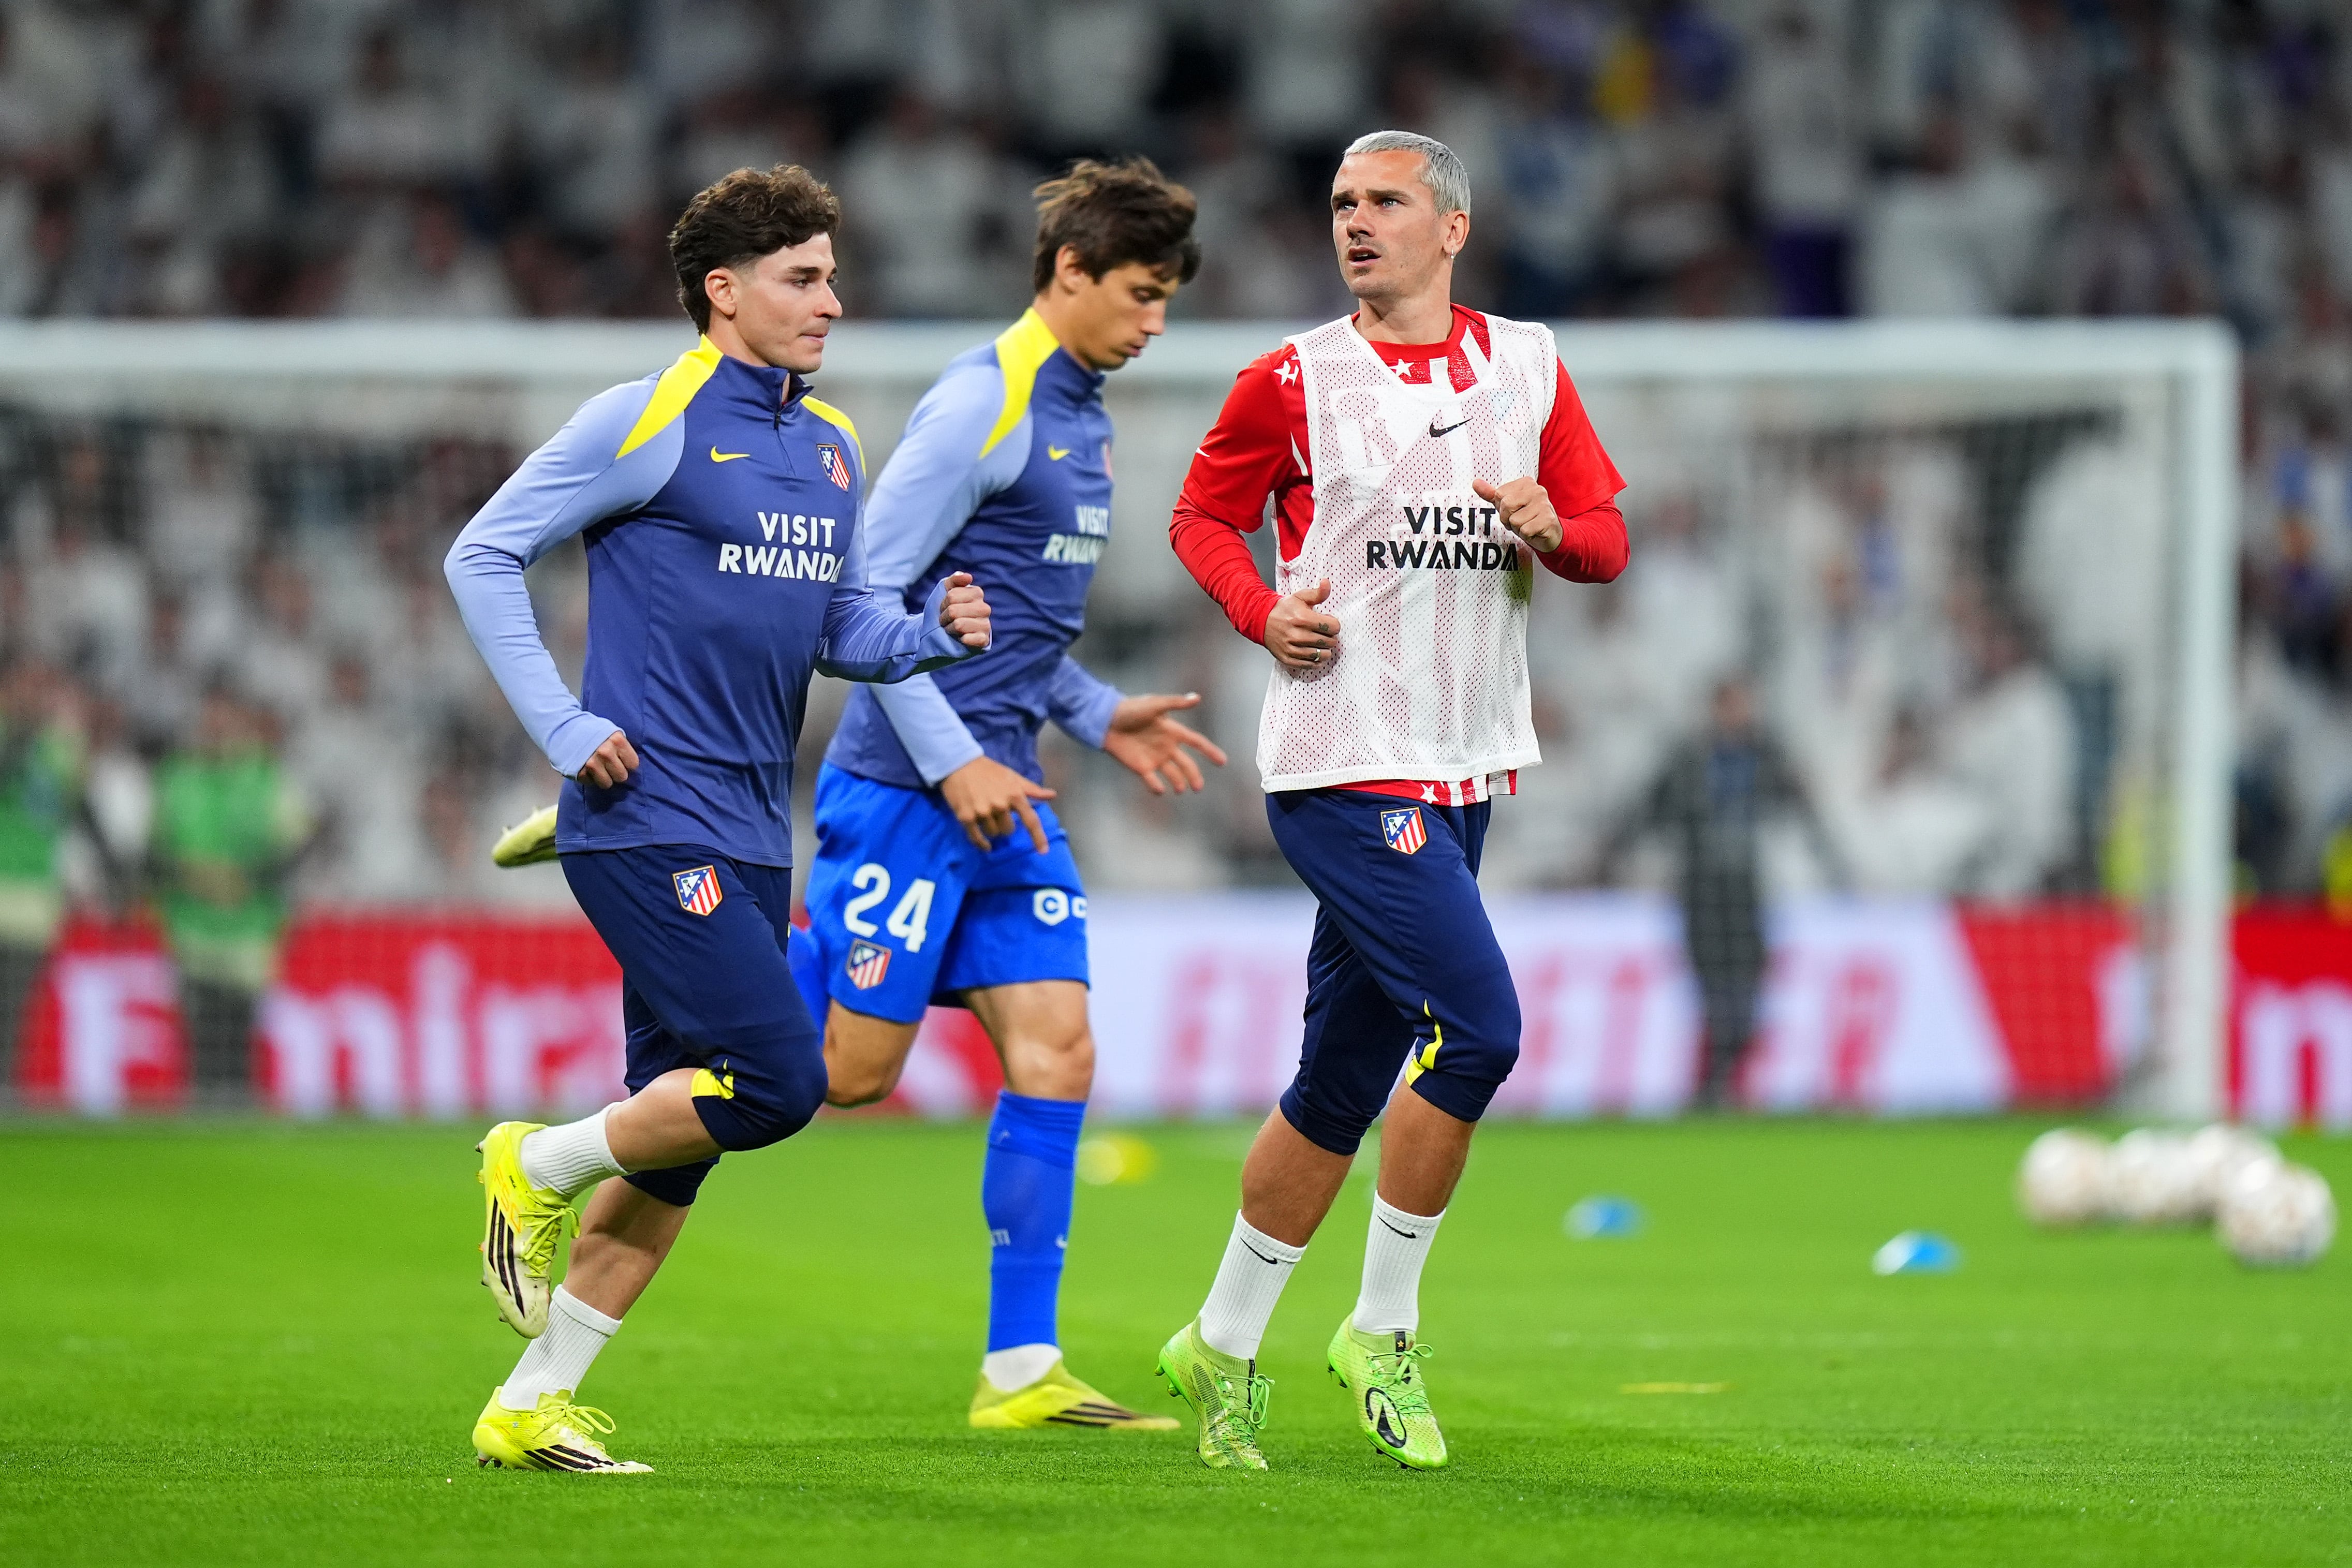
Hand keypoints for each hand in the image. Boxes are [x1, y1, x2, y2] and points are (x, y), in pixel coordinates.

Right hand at [576, 729, 639, 788]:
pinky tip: (587, 768)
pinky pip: (591, 783)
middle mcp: (605, 752)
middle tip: (610, 766)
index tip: (622, 761)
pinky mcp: (580, 772)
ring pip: (607, 784)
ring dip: (604, 778)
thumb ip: (622, 746)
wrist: (565, 728)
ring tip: (599, 769)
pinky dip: (590, 778)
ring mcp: (592, 763)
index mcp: (617, 740)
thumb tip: (633, 764)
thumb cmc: (592, 731)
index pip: (633, 764)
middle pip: (622, 776)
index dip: (628, 764)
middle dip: (617, 773)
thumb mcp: (611, 732)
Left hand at [938, 571, 990, 648]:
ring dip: (950, 629)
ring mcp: (986, 625)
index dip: (943, 604)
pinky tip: (962, 639)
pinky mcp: (984, 640)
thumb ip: (954, 580)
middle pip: (954, 611)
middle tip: (947, 621)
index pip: (952, 596)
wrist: (945, 633)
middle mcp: (984, 608)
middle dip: (945, 617)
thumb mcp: (945, 591)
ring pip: (959, 625)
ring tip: (952, 629)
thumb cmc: (946, 610)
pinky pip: (972, 639)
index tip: (944, 608)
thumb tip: (968, 577)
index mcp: (977, 593)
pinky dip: (962, 640)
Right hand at [939, 755, 1055, 852]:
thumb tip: (1052, 795)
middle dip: (1005, 825)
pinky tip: (985, 845)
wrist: (958, 764)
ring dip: (992, 829)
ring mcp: (982, 812)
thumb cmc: (988, 770)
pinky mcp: (966, 817)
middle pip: (1008, 830)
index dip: (1038, 837)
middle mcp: (1000, 805)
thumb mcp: (1012, 777)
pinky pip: (976, 838)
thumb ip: (1032, 789)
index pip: (1030, 820)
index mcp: (1014, 795)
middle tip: (997, 815)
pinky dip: (981, 844)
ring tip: (985, 816)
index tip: (1043, 851)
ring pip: (993, 833)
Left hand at [1103, 692, 1228, 794]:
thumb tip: (1197, 698)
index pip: (1196, 742)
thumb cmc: (1131, 709)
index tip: (1223, 762)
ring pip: (1172, 774)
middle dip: (1194, 776)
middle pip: (1186, 764)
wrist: (1106, 720)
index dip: (1210, 751)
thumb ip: (1176, 703)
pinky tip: (1160, 790)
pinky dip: (1156, 787)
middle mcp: (1166, 746)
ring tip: (1181, 790)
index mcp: (1173, 731)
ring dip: (1178, 783)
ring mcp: (1154, 758)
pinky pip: (1152, 780)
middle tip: (1198, 788)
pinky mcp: (1140, 767)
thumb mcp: (1154, 704)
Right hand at [1264, 578, 1338, 671]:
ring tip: (1319, 642)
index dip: (1334, 624)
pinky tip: (1313, 651)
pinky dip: (1316, 660)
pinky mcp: (1288, 659)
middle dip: (1330, 636)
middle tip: (1323, 632)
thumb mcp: (1300, 597)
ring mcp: (1292, 649)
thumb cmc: (1283, 609)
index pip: (1333, 627)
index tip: (1327, 622)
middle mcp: (1297, 635)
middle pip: (1329, 641)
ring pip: (1322, 655)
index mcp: (1302, 618)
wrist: (1261, 620)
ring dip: (1325, 649)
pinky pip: (1311, 665)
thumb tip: (1326, 583)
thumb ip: (1317, 593)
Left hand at [1473, 476, 1561, 554]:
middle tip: (1519, 521)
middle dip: (1508, 519)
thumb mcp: (1508, 504)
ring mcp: (1544, 504)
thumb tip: (1475, 483)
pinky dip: (1526, 535)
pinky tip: (1534, 531)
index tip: (1514, 511)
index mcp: (1526, 483)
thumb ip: (1491, 494)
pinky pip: (1524, 530)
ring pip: (1514, 520)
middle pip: (1506, 505)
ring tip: (1528, 525)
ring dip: (1518, 528)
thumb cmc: (1528, 517)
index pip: (1499, 494)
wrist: (1550, 533)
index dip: (1502, 508)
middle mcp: (1537, 490)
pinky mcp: (1548, 520)